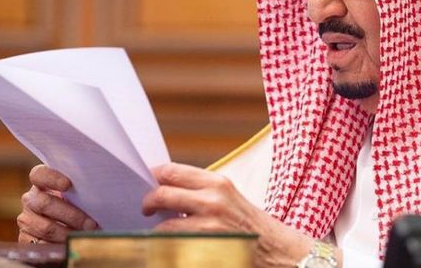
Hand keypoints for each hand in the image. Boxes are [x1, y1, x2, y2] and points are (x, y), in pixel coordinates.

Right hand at [17, 164, 97, 243]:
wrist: (66, 225)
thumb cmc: (78, 204)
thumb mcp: (79, 194)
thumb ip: (82, 190)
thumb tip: (100, 194)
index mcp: (41, 182)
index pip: (39, 175)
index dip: (51, 178)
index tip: (67, 185)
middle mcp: (31, 199)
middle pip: (44, 204)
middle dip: (71, 215)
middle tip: (91, 223)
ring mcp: (26, 219)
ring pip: (45, 227)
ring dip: (68, 233)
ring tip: (85, 235)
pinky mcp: (25, 238)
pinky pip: (42, 244)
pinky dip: (59, 246)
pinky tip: (72, 244)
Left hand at [142, 163, 340, 266]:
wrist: (277, 249)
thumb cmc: (249, 223)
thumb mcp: (228, 197)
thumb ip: (200, 191)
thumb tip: (165, 188)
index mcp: (217, 182)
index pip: (171, 171)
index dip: (152, 176)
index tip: (145, 181)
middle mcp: (213, 200)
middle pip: (162, 194)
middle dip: (147, 202)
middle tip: (143, 209)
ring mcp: (209, 226)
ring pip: (164, 225)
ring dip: (156, 230)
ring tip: (157, 231)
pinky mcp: (207, 248)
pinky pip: (175, 246)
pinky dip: (167, 246)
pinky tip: (169, 245)